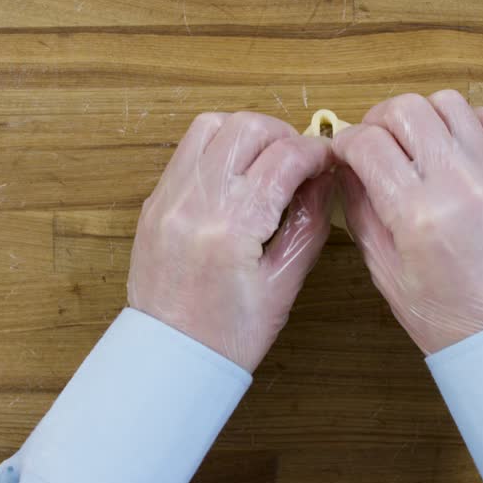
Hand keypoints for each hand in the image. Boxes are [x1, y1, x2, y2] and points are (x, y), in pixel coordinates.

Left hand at [128, 112, 333, 372]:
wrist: (171, 357)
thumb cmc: (230, 333)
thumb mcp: (286, 282)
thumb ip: (310, 221)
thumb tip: (325, 177)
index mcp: (232, 227)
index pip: (284, 157)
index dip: (316, 152)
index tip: (328, 161)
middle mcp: (195, 202)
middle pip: (246, 126)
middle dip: (282, 135)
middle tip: (299, 161)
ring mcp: (169, 197)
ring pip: (211, 125)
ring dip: (246, 134)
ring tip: (266, 162)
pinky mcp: (155, 201)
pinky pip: (187, 150)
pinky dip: (217, 149)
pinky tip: (236, 176)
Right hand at [333, 91, 482, 354]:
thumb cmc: (446, 315)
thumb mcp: (385, 271)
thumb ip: (360, 211)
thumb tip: (346, 168)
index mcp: (417, 213)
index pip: (367, 144)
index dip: (346, 142)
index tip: (344, 153)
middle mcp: (457, 181)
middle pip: (405, 109)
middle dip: (378, 120)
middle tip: (374, 144)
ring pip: (447, 102)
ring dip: (421, 116)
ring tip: (414, 143)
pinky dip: (461, 123)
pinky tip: (450, 148)